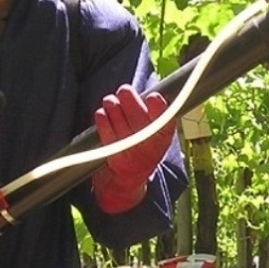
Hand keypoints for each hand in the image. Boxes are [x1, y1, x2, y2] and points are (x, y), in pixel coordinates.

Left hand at [92, 85, 174, 213]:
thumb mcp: (158, 133)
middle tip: (124, 90)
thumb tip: (151, 90)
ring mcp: (132, 152)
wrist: (131, 177)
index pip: (166, 121)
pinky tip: (102, 113)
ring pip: (120, 120)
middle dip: (129, 100)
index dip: (159, 108)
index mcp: (164, 138)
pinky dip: (103, 119)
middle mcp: (150, 147)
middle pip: (138, 118)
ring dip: (113, 106)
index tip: (153, 97)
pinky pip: (106, 131)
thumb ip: (157, 114)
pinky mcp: (115, 157)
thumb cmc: (144, 145)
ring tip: (111, 101)